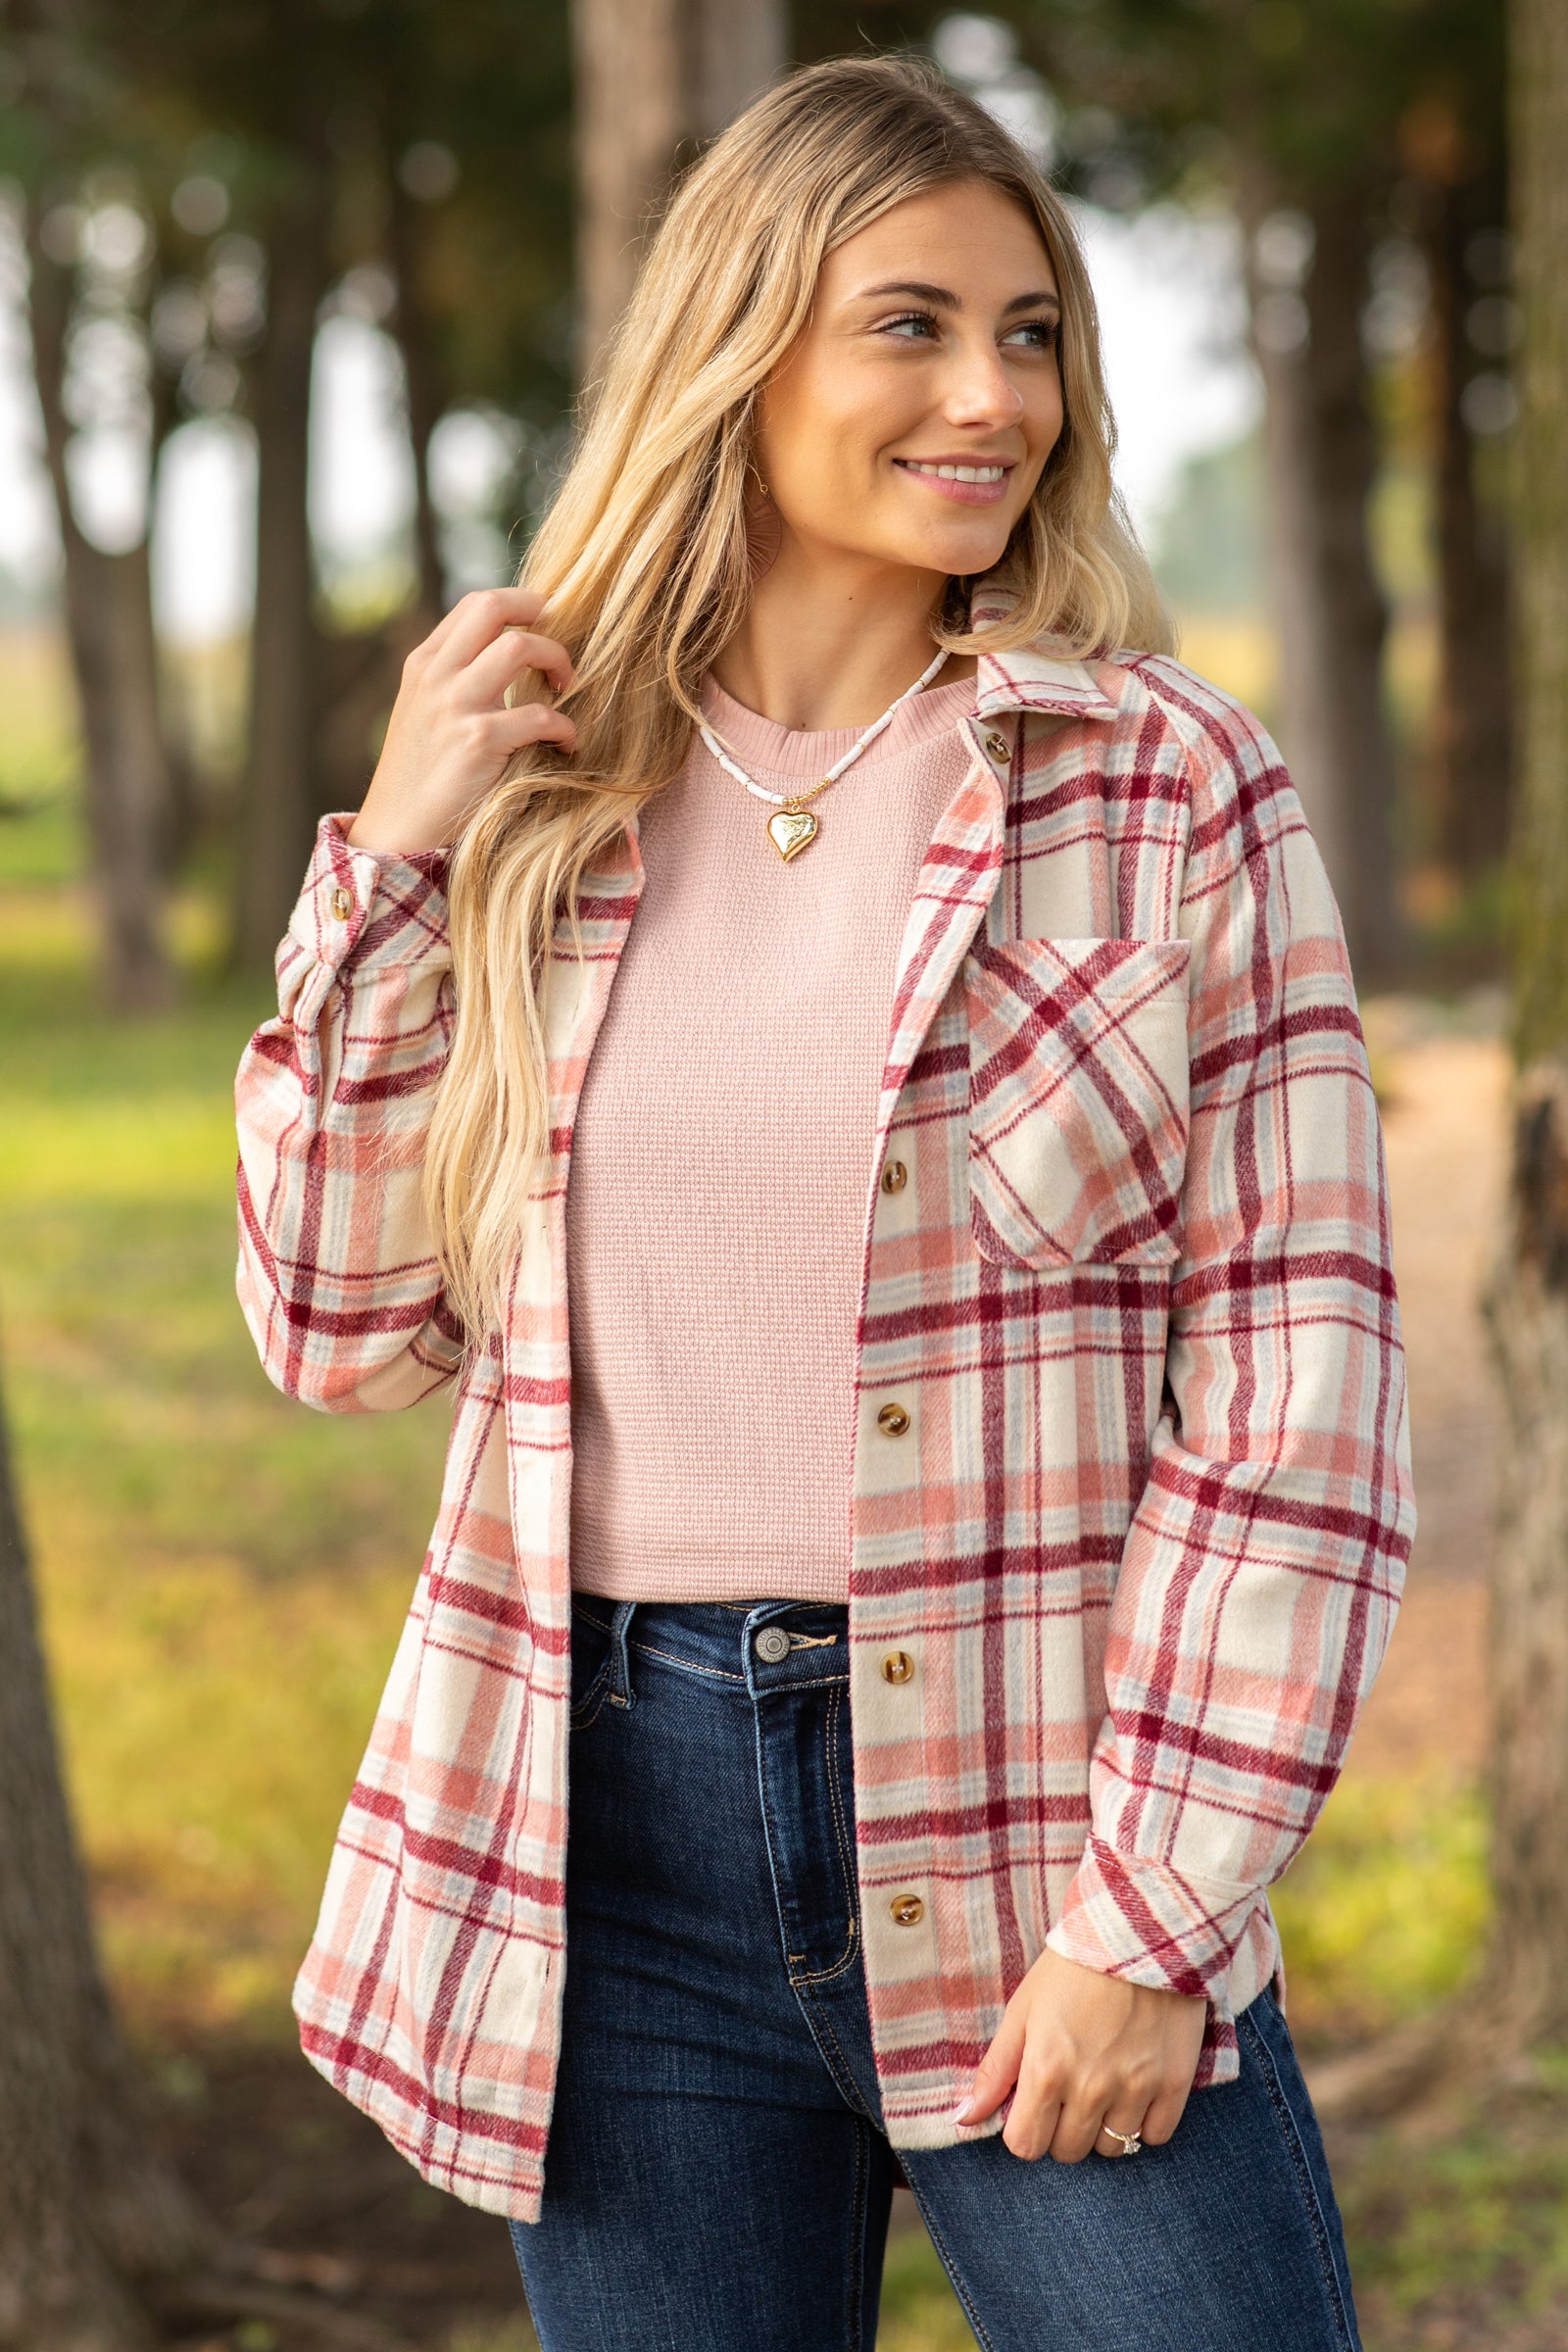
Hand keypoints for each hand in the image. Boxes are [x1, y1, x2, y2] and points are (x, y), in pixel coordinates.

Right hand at [347, 587, 575, 854]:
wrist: (397, 830)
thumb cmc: (421, 776)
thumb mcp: (425, 713)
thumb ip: (455, 679)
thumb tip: (511, 655)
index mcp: (424, 663)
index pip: (477, 603)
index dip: (523, 603)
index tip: (549, 624)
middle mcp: (436, 675)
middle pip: (494, 606)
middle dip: (542, 614)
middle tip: (563, 648)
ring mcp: (455, 706)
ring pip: (519, 647)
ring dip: (558, 662)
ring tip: (566, 689)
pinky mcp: (478, 741)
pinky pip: (539, 715)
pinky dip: (565, 727)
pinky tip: (566, 743)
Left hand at [953, 1947, 1206, 2162]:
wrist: (1139, 1932)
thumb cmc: (1072, 1968)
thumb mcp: (1022, 2009)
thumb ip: (995, 2070)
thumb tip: (963, 2119)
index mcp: (1046, 2070)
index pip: (1025, 2145)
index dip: (1024, 2128)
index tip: (1033, 2106)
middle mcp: (1090, 2088)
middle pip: (1068, 2151)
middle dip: (1061, 2128)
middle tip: (1069, 2090)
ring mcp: (1136, 2088)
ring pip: (1113, 2147)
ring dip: (1103, 2126)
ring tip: (1103, 2085)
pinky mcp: (1174, 2083)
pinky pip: (1156, 2135)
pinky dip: (1144, 2121)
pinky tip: (1135, 2087)